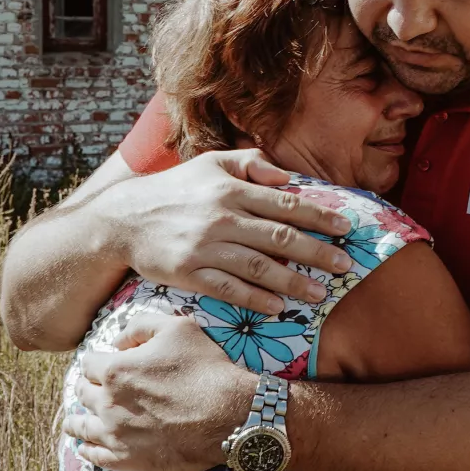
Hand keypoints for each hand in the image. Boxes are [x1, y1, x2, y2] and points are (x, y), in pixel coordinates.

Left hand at [62, 312, 254, 470]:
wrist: (228, 414)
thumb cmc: (205, 367)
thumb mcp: (178, 327)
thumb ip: (141, 325)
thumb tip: (118, 340)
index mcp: (116, 370)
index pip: (88, 363)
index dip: (96, 360)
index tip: (101, 363)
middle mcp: (108, 403)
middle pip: (82, 393)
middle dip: (87, 387)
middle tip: (92, 388)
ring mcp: (115, 434)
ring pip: (80, 427)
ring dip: (77, 420)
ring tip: (75, 420)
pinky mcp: (127, 459)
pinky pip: (94, 456)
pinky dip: (86, 449)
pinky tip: (86, 447)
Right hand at [97, 149, 352, 313]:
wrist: (123, 219)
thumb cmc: (176, 189)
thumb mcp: (211, 163)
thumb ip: (251, 163)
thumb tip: (288, 177)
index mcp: (231, 189)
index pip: (286, 204)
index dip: (319, 216)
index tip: (346, 228)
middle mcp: (222, 218)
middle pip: (279, 237)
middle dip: (318, 252)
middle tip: (346, 265)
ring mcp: (205, 247)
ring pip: (258, 267)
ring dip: (293, 282)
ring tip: (320, 293)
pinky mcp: (189, 273)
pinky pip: (228, 289)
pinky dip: (255, 299)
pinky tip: (278, 307)